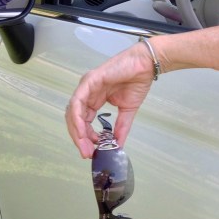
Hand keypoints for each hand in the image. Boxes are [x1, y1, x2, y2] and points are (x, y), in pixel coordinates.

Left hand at [65, 41, 156, 157]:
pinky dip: (77, 118)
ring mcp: (86, 87)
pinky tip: (82, 131)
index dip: (85, 137)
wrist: (145, 65)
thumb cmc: (137, 81)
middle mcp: (87, 93)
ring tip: (85, 146)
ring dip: (77, 132)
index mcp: (94, 99)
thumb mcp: (128, 110)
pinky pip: (77, 102)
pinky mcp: (89, 81)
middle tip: (87, 153)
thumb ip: (121, 128)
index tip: (92, 151)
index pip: (83, 121)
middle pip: (74, 119)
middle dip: (79, 138)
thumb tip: (117, 145)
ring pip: (73, 112)